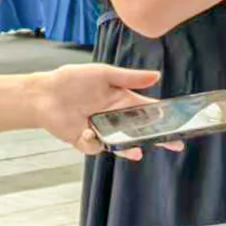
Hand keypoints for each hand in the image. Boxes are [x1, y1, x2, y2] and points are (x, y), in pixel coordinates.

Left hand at [26, 64, 173, 159]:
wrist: (43, 93)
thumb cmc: (73, 79)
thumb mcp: (103, 74)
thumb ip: (129, 78)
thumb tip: (157, 76)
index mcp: (123, 100)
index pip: (149, 111)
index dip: (165, 117)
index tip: (182, 123)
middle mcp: (115, 118)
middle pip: (141, 131)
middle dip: (157, 138)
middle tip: (175, 144)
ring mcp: (102, 131)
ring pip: (121, 144)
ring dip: (128, 148)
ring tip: (137, 151)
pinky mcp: (86, 142)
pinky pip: (96, 147)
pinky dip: (93, 142)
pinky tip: (86, 131)